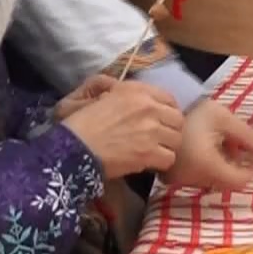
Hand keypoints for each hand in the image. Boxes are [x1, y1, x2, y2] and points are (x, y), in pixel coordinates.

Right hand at [60, 80, 183, 177]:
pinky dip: (162, 163)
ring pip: (176, 139)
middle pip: (178, 119)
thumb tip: (132, 93)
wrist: (74, 147)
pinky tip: (151, 163)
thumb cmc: (82, 122)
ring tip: (155, 152)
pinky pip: (170, 158)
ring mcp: (151, 130)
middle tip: (160, 139)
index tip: (162, 120)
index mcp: (137, 90)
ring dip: (167, 146)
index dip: (167, 111)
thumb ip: (121, 90)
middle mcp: (149, 107)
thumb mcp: (101, 95)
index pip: (169, 98)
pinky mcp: (149, 152)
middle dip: (170, 130)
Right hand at [164, 99, 252, 190]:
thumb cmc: (194, 112)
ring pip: (213, 180)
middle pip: (226, 182)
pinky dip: (207, 166)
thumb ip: (248, 136)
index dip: (251, 170)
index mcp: (208, 166)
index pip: (239, 182)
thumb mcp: (224, 119)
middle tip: (234, 142)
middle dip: (236, 164)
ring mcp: (181, 180)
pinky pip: (198, 177)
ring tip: (219, 140)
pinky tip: (205, 147)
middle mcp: (194, 178)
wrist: (160, 112)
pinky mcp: (172, 178)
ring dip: (222, 164)